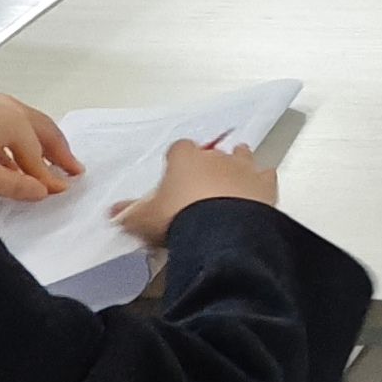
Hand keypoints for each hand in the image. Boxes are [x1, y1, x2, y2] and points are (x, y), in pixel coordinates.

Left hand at [0, 93, 83, 200]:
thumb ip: (16, 186)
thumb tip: (44, 192)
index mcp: (17, 123)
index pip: (39, 156)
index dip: (51, 176)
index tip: (63, 191)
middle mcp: (12, 108)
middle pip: (44, 132)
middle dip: (59, 152)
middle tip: (74, 170)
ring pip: (30, 126)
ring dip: (43, 145)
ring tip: (52, 163)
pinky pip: (13, 125)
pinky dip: (23, 141)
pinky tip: (18, 159)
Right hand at [113, 139, 275, 244]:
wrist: (220, 232)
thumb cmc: (180, 218)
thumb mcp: (145, 219)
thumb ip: (129, 214)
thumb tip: (115, 213)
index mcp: (184, 158)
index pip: (179, 149)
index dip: (177, 161)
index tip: (175, 175)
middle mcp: (215, 157)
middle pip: (211, 152)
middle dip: (208, 165)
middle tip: (202, 185)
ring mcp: (242, 167)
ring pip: (242, 155)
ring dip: (238, 165)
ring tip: (233, 179)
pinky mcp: (264, 184)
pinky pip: (266, 176)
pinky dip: (263, 182)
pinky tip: (260, 191)